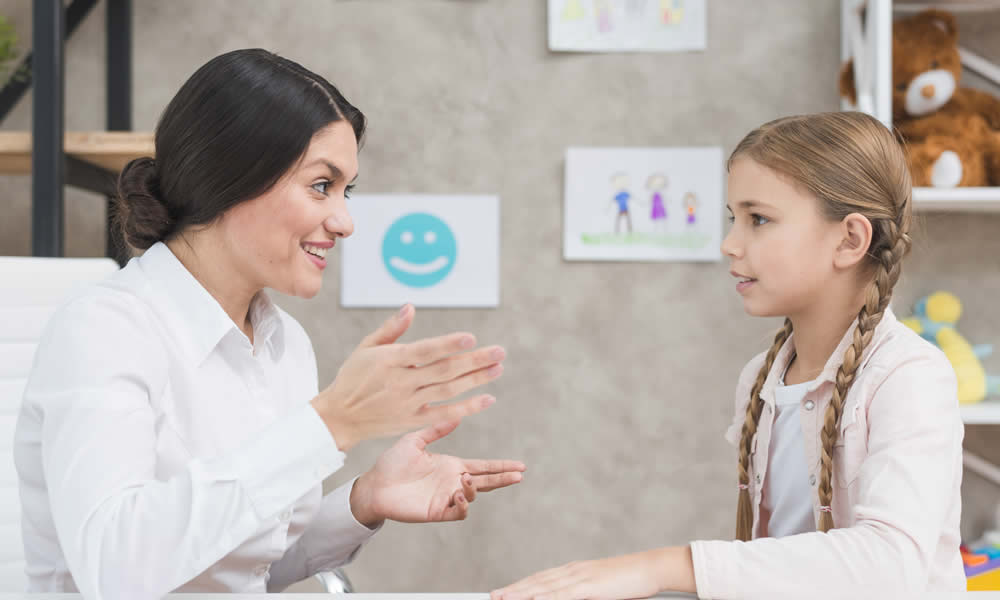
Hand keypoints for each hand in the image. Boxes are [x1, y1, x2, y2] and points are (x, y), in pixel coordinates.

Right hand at [311, 304, 505, 450]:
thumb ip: (391, 329)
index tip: (471, 337)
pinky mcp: (411, 421)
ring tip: (497, 368)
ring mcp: (407, 403)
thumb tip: (411, 307)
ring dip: (476, 380)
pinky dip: (467, 408)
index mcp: (390, 361)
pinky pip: (444, 414)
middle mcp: (400, 382)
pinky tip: (487, 398)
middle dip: (474, 360)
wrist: (338, 416)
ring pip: (448, 390)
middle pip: (444, 370)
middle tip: (500, 351)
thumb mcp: (366, 348)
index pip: (425, 351)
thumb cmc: (353, 377)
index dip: (448, 345)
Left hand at [349, 420, 524, 526]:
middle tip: (519, 475)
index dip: (501, 466)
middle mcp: (452, 481)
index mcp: (451, 464)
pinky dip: (463, 505)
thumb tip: (458, 414)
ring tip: (465, 480)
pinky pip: (458, 512)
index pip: (483, 466)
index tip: (521, 465)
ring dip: (474, 488)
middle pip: (485, 481)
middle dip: (503, 478)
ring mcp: (446, 497)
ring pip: (473, 496)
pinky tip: (457, 494)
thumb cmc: (391, 463)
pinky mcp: (436, 511)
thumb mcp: (415, 440)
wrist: (373, 485)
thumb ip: (436, 429)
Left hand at [491, 547, 694, 599]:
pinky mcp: (590, 585)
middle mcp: (573, 570)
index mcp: (575, 571)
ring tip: (503, 598)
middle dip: (513, 589)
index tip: (504, 592)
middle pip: (537, 581)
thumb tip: (569, 599)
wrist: (651, 568)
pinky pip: (563, 593)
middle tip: (493, 595)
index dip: (521, 586)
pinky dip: (544, 596)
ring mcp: (581, 577)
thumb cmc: (630, 580)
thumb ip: (583, 594)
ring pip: (544, 586)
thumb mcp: (602, 588)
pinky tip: (530, 598)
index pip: (541, 579)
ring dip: (521, 592)